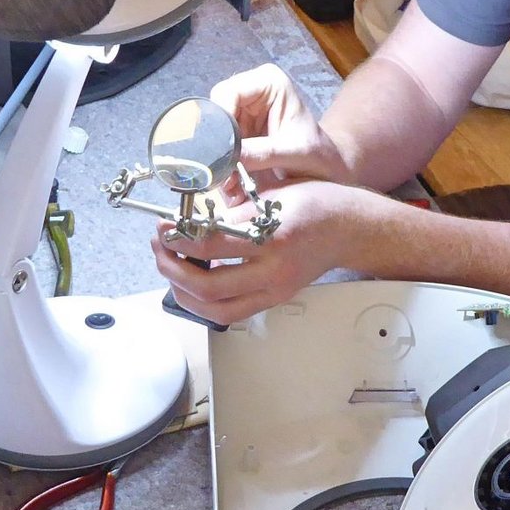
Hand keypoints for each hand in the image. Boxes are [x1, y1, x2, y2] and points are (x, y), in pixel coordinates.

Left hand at [152, 178, 371, 323]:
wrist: (349, 228)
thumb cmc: (316, 204)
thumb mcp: (272, 195)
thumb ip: (233, 212)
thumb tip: (192, 222)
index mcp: (273, 235)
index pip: (212, 245)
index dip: (179, 238)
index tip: (164, 228)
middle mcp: (274, 269)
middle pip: (209, 286)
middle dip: (173, 270)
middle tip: (160, 249)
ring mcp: (275, 290)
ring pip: (217, 310)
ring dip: (184, 293)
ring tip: (170, 269)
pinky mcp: (275, 299)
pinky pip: (232, 314)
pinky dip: (205, 304)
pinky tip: (191, 285)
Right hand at [210, 64, 350, 197]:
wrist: (327, 166)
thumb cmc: (318, 154)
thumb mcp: (292, 153)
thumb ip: (262, 153)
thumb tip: (227, 158)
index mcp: (269, 82)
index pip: (229, 92)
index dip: (219, 119)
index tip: (219, 149)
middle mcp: (252, 89)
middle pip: (216, 110)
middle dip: (217, 141)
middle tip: (218, 170)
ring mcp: (243, 108)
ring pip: (214, 129)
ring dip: (218, 156)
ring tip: (225, 182)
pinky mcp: (239, 127)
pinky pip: (220, 143)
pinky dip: (223, 162)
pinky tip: (229, 181)